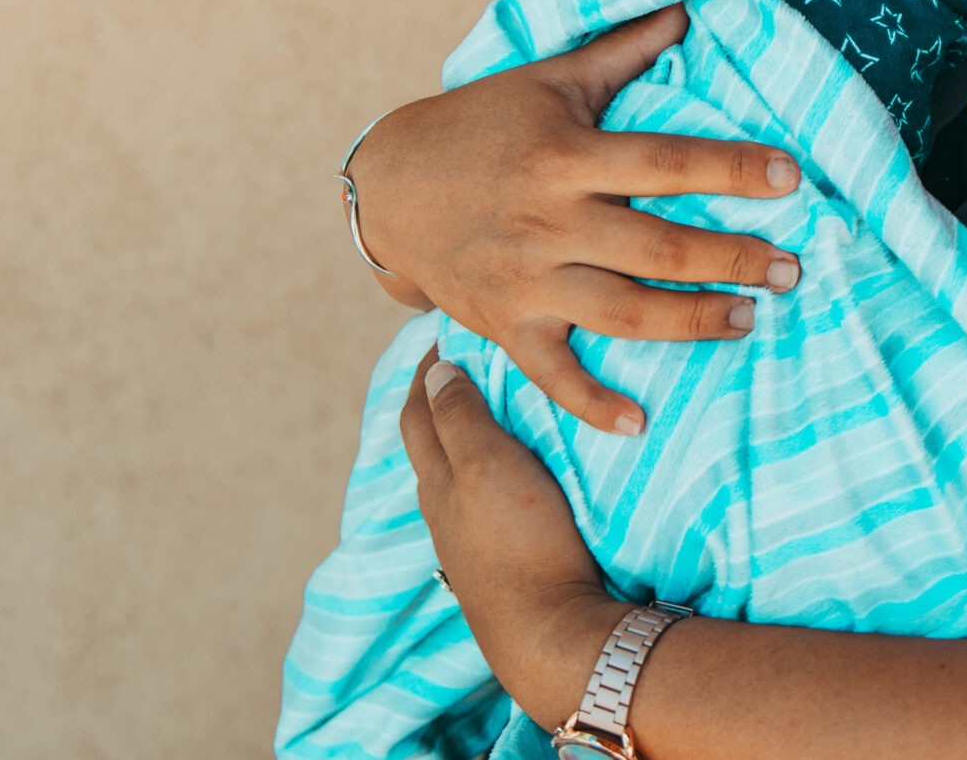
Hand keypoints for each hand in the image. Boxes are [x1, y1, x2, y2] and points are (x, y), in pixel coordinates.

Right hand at [353, 5, 803, 432]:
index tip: (790, 176)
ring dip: (689, 321)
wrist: (385, 186)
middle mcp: (548, 222)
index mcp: (565, 157)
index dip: (730, 168)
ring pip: (621, 310)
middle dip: (730, 259)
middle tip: (790, 269)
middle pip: (656, 246)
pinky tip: (639, 423)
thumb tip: (688, 7)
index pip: (664, 162)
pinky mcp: (505, 325)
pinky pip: (552, 374)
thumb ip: (622, 51)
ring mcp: (526, 280)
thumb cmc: (479, 124)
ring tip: (746, 321)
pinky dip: (592, 405)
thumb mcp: (548, 79)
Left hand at [404, 350, 625, 727]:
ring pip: (456, 476)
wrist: (549, 631)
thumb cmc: (519, 541)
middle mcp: (442, 509)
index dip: (426, 371)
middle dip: (441, 400)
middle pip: (431, 444)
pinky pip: (483, 502)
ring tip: (495, 412)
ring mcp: (468, 540)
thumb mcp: (486, 465)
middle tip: (469, 364)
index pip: (417, 412)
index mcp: (435, 479)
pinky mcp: (499, 562)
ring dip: (467, 438)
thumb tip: (435, 371)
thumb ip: (459, 418)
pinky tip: (515, 478)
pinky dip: (490, 473)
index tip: (445, 334)